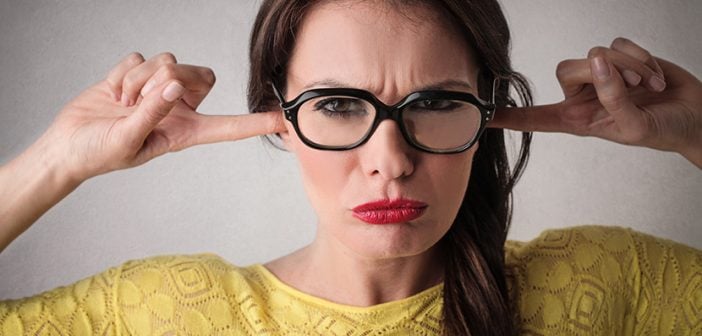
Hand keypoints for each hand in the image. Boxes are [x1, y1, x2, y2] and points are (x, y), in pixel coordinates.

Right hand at [39, 52, 285, 181]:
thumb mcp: (128, 140)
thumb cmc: (99, 154)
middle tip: (138, 100)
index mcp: (184, 132)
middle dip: (168, 80)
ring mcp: (157, 90)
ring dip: (138, 80)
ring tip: (122, 103)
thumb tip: (174, 86)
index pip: (228, 126)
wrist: (68, 145)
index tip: (283, 120)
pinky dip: (122, 74)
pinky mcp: (136, 75)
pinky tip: (112, 92)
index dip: (255, 123)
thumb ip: (152, 113)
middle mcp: (177, 109)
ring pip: (168, 62)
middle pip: (198, 76)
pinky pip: (139, 57)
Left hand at [491, 38, 701, 167]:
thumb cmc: (662, 131)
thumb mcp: (635, 125)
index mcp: (577, 119)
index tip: (482, 115)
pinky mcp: (618, 57)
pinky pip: (618, 43)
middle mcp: (583, 96)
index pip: (536, 118)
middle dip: (601, 73)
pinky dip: (641, 58)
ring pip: (595, 53)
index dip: (510, 117)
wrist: (694, 117)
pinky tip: (653, 76)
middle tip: (632, 87)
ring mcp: (600, 76)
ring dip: (628, 67)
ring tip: (647, 87)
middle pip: (567, 68)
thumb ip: (613, 96)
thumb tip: (596, 62)